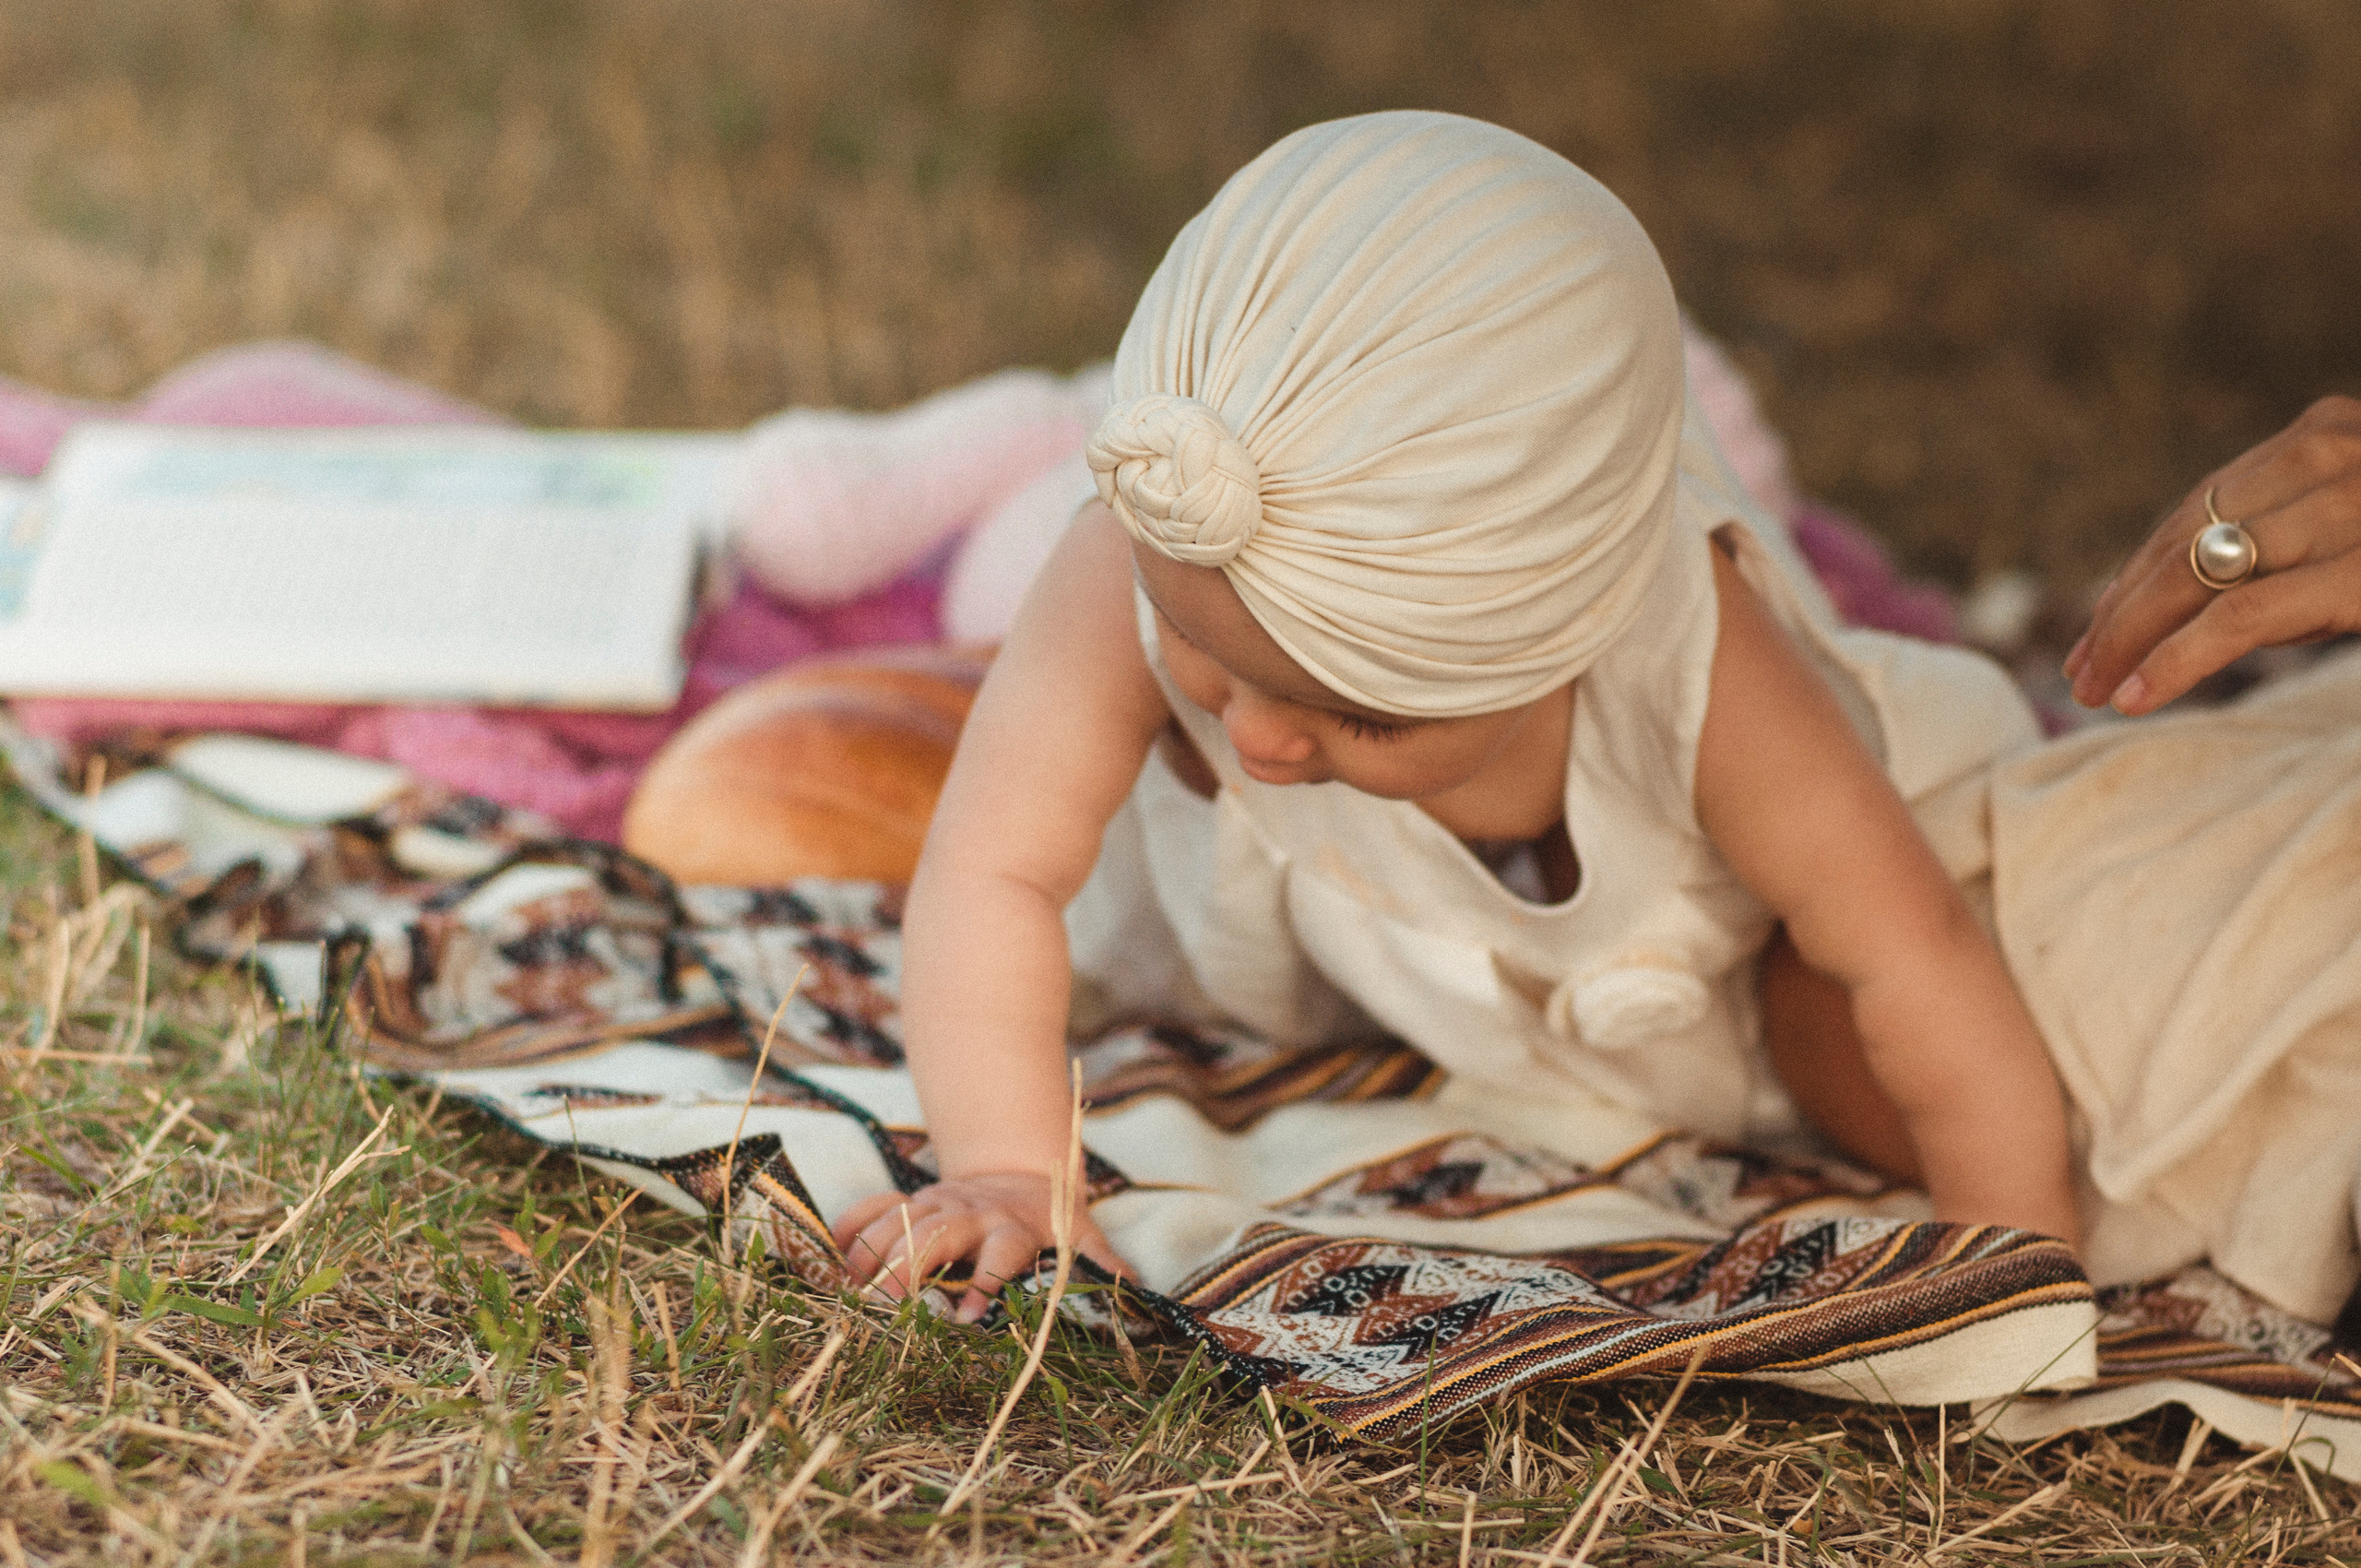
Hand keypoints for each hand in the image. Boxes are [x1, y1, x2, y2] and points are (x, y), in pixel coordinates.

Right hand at [831, 1171, 1130, 1323]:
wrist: (1019, 1164)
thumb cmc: (1049, 1214)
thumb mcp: (1079, 1231)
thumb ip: (1101, 1259)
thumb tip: (1136, 1287)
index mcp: (1013, 1227)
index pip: (999, 1254)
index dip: (986, 1283)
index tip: (969, 1318)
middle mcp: (971, 1213)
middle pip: (934, 1235)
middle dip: (906, 1269)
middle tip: (881, 1310)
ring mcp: (937, 1203)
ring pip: (897, 1222)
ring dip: (872, 1254)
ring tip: (851, 1295)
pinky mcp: (912, 1198)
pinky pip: (874, 1206)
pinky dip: (851, 1227)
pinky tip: (832, 1257)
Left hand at [2066, 395, 2360, 715]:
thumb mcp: (2344, 535)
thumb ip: (2269, 551)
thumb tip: (2152, 613)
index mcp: (2319, 436)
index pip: (2196, 509)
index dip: (2133, 575)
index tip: (2094, 631)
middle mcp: (2329, 455)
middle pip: (2185, 539)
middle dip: (2120, 613)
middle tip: (2081, 672)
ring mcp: (2347, 506)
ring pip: (2197, 574)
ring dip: (2131, 638)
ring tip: (2095, 689)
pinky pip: (2241, 614)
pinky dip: (2177, 658)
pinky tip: (2137, 693)